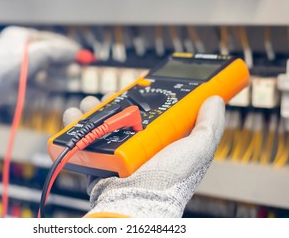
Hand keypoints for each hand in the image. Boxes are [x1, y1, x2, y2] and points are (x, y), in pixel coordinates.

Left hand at [0, 26, 80, 104]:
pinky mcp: (12, 87)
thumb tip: (75, 51)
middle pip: (47, 59)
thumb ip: (58, 51)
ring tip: (68, 81)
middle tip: (77, 71)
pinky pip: (31, 88)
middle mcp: (19, 53)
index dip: (67, 48)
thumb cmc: (4, 61)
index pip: (50, 41)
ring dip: (54, 78)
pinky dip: (39, 90)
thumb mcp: (37, 52)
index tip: (81, 55)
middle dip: (62, 65)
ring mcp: (16, 71)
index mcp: (23, 38)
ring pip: (40, 75)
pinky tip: (45, 90)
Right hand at [63, 95, 224, 217]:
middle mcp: (139, 148)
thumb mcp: (199, 150)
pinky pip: (85, 140)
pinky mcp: (99, 161)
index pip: (153, 113)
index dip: (147, 98)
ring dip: (92, 110)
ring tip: (89, 104)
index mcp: (162, 144)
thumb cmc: (169, 181)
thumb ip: (209, 125)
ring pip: (102, 124)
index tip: (141, 86)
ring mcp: (117, 155)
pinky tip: (73, 117)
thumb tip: (215, 99)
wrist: (137, 201)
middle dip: (115, 101)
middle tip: (111, 94)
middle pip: (123, 116)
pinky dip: (75, 127)